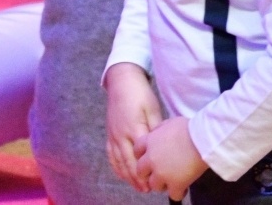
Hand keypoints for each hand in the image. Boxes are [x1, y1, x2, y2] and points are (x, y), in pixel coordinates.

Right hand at [103, 63, 162, 190]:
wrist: (122, 81)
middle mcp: (121, 135)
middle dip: (138, 178)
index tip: (156, 181)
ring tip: (137, 187)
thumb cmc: (140, 94)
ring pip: (118, 161)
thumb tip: (161, 147)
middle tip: (148, 190)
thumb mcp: (153, 109)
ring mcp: (113, 135)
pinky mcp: (109, 133)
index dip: (147, 171)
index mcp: (134, 129)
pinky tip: (122, 174)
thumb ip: (156, 129)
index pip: (140, 157)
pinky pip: (110, 154)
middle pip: (128, 163)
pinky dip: (116, 166)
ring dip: (127, 176)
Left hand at [133, 117, 207, 199]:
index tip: (150, 158)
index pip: (137, 151)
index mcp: (149, 142)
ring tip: (172, 181)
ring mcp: (162, 174)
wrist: (202, 139)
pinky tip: (184, 188)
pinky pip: (173, 195)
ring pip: (154, 186)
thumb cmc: (189, 128)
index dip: (143, 156)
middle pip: (140, 172)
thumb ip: (159, 130)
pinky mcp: (175, 184)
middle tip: (159, 172)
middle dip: (148, 173)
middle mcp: (151, 159)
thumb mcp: (169, 123)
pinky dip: (178, 193)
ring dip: (162, 184)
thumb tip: (157, 134)